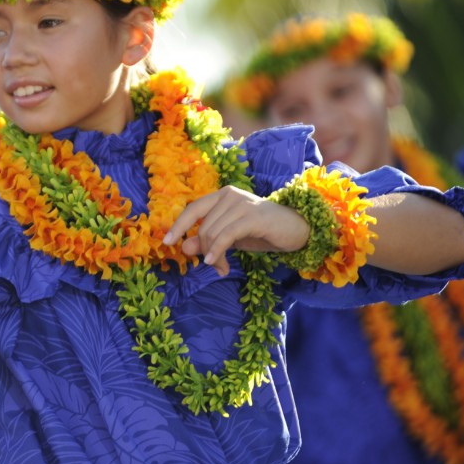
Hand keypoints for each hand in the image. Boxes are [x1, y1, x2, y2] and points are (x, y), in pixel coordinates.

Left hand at [163, 186, 309, 276]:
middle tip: (214, 266)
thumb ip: (207, 240)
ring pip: (213, 232)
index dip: (179, 226)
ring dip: (214, 256)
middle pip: (202, 225)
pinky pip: (226, 235)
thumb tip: (184, 247)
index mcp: (221, 196)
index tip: (167, 242)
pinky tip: (217, 264)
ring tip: (223, 268)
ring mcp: (241, 204)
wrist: (296, 229)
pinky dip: (218, 251)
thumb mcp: (230, 238)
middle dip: (203, 249)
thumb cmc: (261, 232)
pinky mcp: (253, 216)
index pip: (193, 209)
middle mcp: (229, 195)